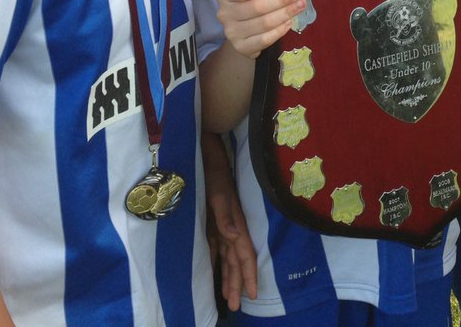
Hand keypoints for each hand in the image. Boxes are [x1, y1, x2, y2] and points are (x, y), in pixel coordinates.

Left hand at [204, 144, 256, 309]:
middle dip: (238, 283)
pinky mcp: (212, 223)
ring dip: (229, 277)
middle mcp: (231, 228)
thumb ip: (226, 216)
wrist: (208, 155)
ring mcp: (222, 226)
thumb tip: (235, 237)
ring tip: (229, 297)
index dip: (249, 274)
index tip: (252, 294)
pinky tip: (214, 274)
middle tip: (237, 305)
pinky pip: (216, 249)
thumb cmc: (213, 173)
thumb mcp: (218, 194)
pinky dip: (216, 263)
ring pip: (227, 258)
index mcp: (236, 223)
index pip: (245, 255)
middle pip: (237, 261)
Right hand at [216, 0, 304, 58]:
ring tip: (299, 6)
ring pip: (263, 23)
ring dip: (285, 14)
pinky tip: (289, 22)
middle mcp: (224, 13)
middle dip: (280, 0)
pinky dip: (279, 31)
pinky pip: (264, 39)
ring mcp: (232, 32)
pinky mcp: (241, 47)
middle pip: (256, 7)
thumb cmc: (249, 2)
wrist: (241, 30)